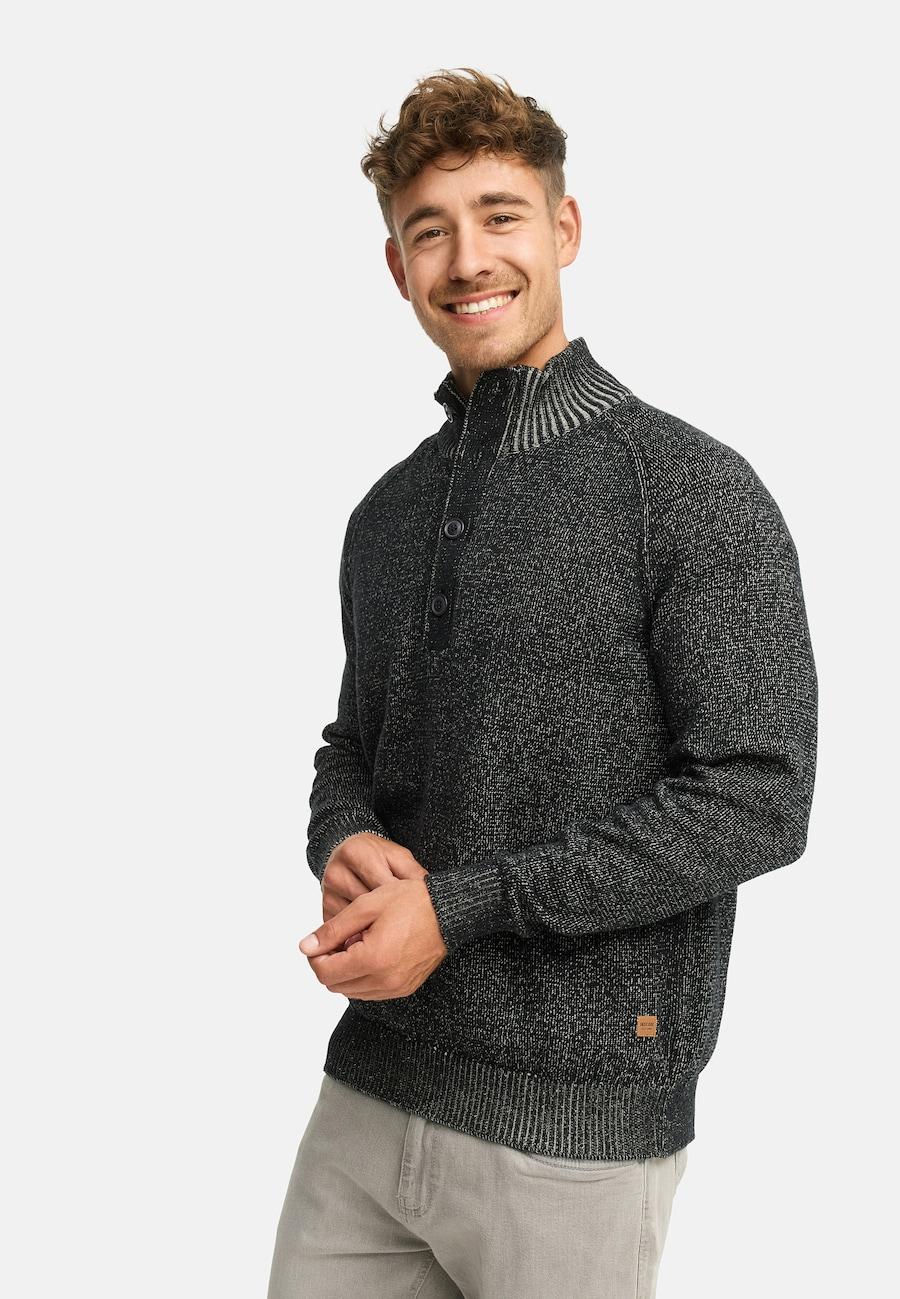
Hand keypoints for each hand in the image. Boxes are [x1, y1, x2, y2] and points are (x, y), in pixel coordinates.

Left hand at [299, 877, 447, 999]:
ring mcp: (396, 988)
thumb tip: (305, 947)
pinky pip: (371, 992)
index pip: (324, 972)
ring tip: (358, 943)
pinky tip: (371, 953)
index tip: (321, 939)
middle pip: (335, 986)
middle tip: (339, 939)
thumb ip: (332, 930)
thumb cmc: (409, 902)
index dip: (315, 956)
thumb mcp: (365, 907)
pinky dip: (363, 977)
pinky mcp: (405, 988)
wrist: (448, 911)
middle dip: (329, 964)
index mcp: (372, 960)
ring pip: (352, 991)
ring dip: (346, 971)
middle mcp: (384, 981)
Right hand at [320, 833, 427, 949]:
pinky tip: (377, 940)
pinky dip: (362, 936)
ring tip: (395, 939)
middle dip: (390, 919)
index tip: (417, 915)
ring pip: (356, 921)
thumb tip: (429, 892)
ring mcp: (328, 893)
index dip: (402, 902)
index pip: (383, 885)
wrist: (347, 854)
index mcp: (356, 853)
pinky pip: (346, 930)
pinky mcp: (325, 909)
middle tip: (409, 933)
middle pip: (368, 905)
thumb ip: (412, 872)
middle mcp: (337, 872)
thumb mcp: (397, 856)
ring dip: (375, 931)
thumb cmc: (377, 855)